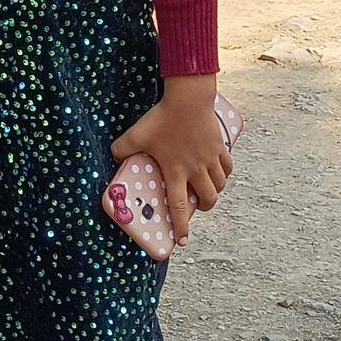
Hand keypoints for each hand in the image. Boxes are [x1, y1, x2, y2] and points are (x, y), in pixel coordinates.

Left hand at [111, 75, 230, 246]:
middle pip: (208, 199)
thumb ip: (121, 148)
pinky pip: (228, 166)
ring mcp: (210, 158)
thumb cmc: (162, 118)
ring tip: (208, 190)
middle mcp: (196, 169)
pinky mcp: (220, 146)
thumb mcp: (136, 134)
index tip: (183, 241)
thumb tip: (113, 156)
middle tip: (198, 208)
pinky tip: (221, 172)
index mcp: (175, 172)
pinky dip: (225, 173)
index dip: (180, 226)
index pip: (178, 206)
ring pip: (220, 185)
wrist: (188, 99)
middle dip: (204, 208)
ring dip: (215, 191)